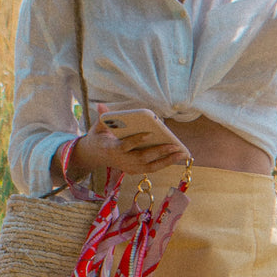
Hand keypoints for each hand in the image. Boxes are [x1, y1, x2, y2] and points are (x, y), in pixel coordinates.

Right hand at [58, 104, 187, 181]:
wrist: (94, 155)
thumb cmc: (99, 137)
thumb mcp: (97, 126)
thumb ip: (102, 117)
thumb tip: (101, 105)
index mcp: (111, 149)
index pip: (125, 146)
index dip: (136, 141)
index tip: (149, 133)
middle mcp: (121, 161)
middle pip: (142, 158)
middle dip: (159, 152)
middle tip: (175, 145)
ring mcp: (128, 168)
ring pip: (150, 167)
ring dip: (167, 161)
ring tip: (182, 153)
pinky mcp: (134, 171)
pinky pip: (152, 168)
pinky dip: (164, 163)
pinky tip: (176, 156)